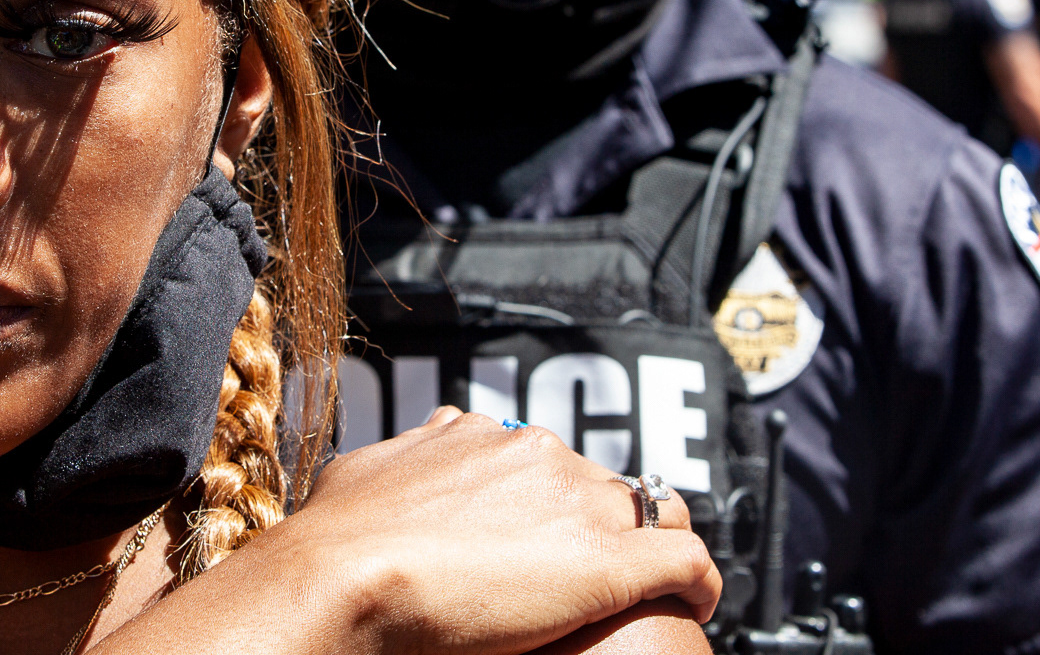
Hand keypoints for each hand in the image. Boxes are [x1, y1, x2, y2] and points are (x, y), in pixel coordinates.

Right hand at [241, 407, 718, 653]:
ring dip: (646, 546)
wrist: (346, 576)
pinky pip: (685, 560)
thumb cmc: (340, 536)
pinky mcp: (608, 561)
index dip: (551, 501)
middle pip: (597, 483)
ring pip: (647, 510)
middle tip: (578, 576)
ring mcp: (578, 504)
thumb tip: (422, 439)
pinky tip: (698, 603)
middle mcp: (536, 454)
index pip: (544, 459)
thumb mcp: (368, 473)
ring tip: (647, 592)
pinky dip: (700, 581)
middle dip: (596, 525)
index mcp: (482, 436)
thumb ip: (410, 454)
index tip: (545, 534)